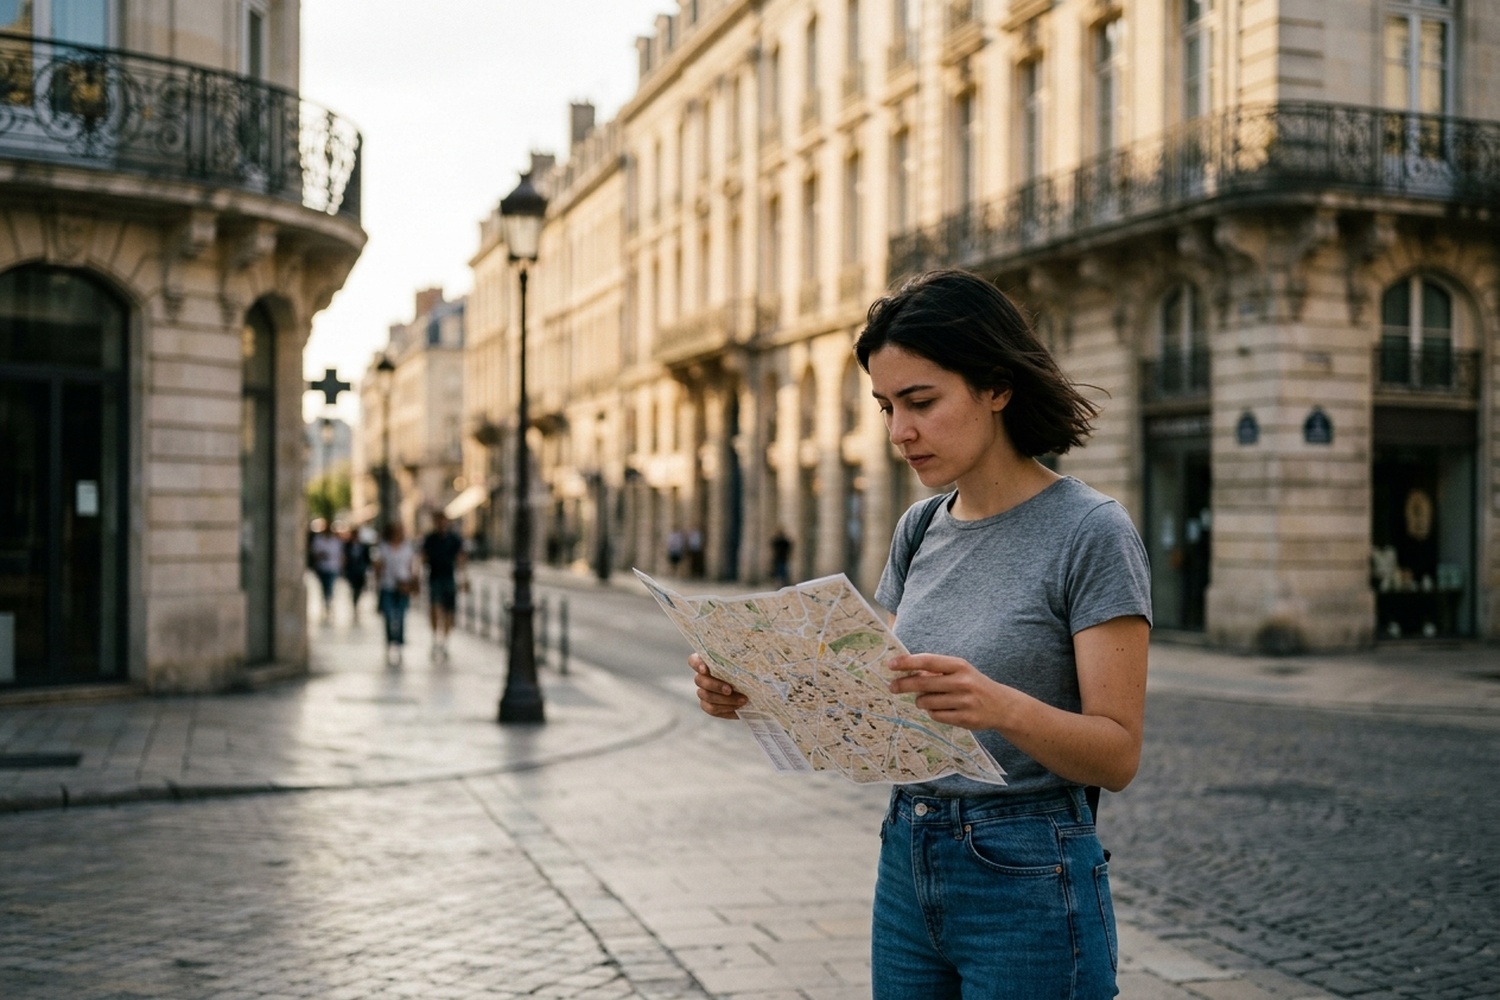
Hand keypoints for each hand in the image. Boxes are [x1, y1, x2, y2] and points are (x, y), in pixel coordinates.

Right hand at [689, 652, 746, 718]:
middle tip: (730, 689)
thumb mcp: (747, 661)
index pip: (693, 660)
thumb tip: (750, 647)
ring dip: (724, 700)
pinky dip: (725, 709)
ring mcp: (704, 692)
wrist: (756, 690)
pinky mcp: (709, 706)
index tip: (706, 669)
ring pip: (706, 696)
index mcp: (708, 662)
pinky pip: (712, 709)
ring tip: (742, 700)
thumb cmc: (751, 670)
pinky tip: (738, 707)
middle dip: (715, 685)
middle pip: (699, 680)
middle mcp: (702, 677)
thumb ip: (742, 656)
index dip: (697, 665)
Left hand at [888, 653, 1007, 731]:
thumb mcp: (959, 671)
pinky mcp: (965, 719)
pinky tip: (939, 709)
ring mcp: (964, 701)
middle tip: (892, 687)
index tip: (891, 665)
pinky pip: (935, 716)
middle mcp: (962, 682)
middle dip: (903, 685)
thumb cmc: (973, 684)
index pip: (928, 661)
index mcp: (959, 665)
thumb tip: (905, 671)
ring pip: (926, 702)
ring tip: (926, 699)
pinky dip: (932, 712)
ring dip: (920, 701)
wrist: (1002, 705)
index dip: (907, 662)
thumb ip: (935, 671)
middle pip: (923, 684)